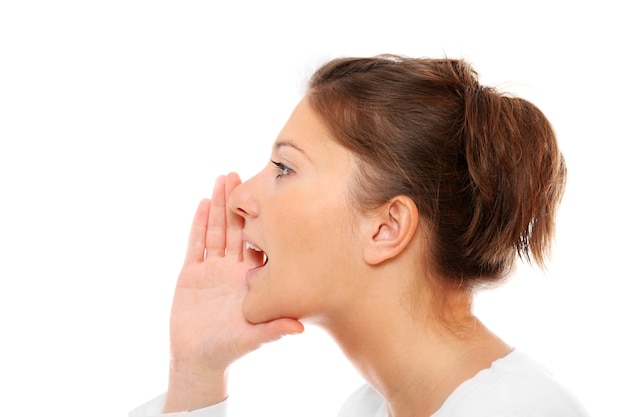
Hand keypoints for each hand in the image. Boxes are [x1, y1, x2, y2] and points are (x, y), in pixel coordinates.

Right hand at [164, 173, 302, 411]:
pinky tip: (204, 203)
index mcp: (252, 278)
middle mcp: (234, 269)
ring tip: (223, 178)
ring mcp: (213, 269)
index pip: (259, 243)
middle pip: (237, 229)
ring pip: (217, 231)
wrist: (198, 358)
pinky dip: (200, 225)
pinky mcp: (192, 273)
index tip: (270, 195)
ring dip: (220, 205)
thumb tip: (301, 328)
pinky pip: (197, 245)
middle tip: (242, 174)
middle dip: (238, 202)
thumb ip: (274, 328)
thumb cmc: (230, 348)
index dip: (262, 219)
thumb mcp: (254, 335)